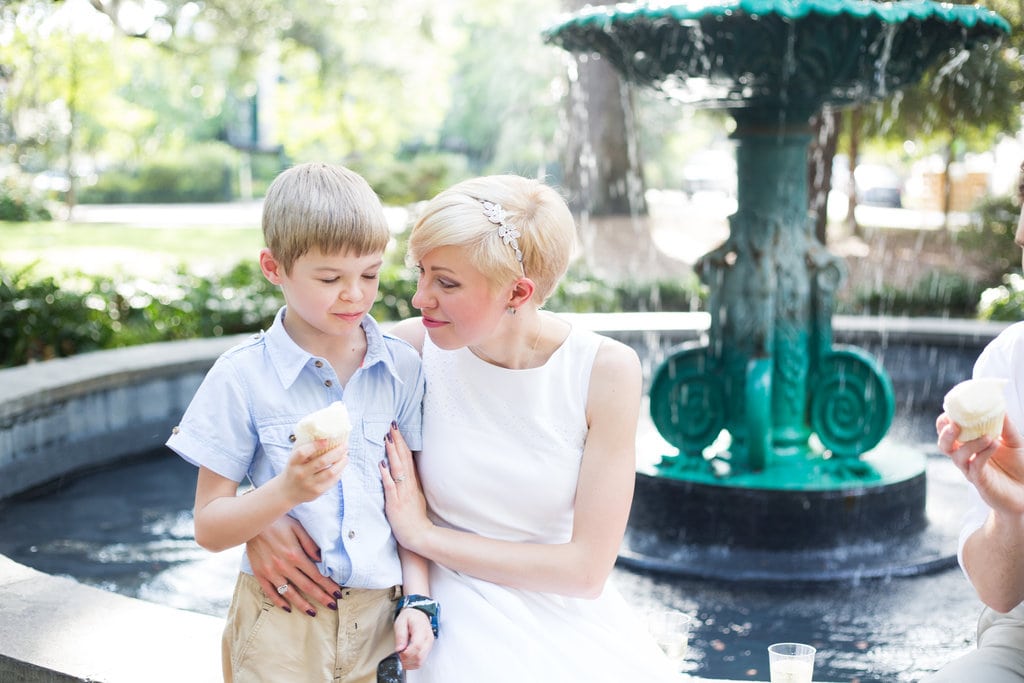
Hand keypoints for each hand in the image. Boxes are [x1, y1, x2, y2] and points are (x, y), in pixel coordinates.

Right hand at [246, 515, 342, 614]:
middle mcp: (284, 567)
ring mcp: (271, 572)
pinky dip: (279, 602)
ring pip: (289, 593)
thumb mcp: (297, 528)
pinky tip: (287, 608)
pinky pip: (270, 592)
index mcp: (296, 555)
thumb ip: (310, 544)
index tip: (337, 594)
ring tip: (313, 613)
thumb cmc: (278, 522)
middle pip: (306, 587)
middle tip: (332, 606)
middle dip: (321, 597)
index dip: (328, 586)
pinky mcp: (260, 574)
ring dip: (302, 604)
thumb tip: (321, 559)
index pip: (316, 576)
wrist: (252, 522)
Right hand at [282, 439, 346, 504]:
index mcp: (293, 463)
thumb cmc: (294, 469)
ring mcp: (309, 484)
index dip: (315, 445)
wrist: (287, 492)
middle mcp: (300, 474)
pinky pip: (332, 481)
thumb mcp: (294, 459)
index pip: (303, 452)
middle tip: (345, 446)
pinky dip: (339, 472)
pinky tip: (341, 466)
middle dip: (337, 452)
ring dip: (341, 463)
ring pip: (330, 472)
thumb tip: (323, 433)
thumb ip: (305, 448)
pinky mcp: (317, 492)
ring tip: (346, 456)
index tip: (327, 440)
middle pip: (321, 462)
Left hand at [379, 423, 431, 551]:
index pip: (408, 458)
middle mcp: (409, 485)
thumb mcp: (414, 496)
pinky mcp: (395, 503)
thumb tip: (404, 469)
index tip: (396, 429)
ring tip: (387, 438)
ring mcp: (403, 493)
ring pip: (398, 469)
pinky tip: (381, 464)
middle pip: (404, 458)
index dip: (402, 443)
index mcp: (413, 482)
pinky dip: (386, 475)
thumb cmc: (414, 518)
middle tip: (392, 425)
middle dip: (398, 441)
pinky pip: (390, 487)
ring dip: (392, 453)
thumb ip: (409, 483)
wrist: (419, 535)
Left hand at [394, 607, 433, 669]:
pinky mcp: (427, 650)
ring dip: (409, 663)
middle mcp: (428, 639)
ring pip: (420, 661)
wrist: (418, 614)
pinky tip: (406, 659)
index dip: (406, 653)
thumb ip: (400, 635)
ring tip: (401, 657)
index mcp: (421, 630)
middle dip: (406, 659)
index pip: (417, 646)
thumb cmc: (410, 617)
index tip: (398, 653)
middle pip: (419, 656)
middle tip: (398, 656)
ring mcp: (429, 645)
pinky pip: (420, 662)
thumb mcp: (401, 622)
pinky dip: (412, 664)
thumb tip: (399, 649)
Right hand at [937, 412, 1023, 516]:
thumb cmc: (1018, 465)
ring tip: (987, 436)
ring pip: (957, 456)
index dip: (946, 420)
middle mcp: (966, 456)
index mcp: (968, 444)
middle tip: (955, 424)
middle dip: (945, 433)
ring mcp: (971, 469)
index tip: (954, 409)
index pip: (948, 430)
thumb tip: (999, 407)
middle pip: (944, 444)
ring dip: (970, 444)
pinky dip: (983, 453)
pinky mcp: (979, 481)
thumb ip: (1005, 425)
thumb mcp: (1014, 440)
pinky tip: (995, 444)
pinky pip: (974, 466)